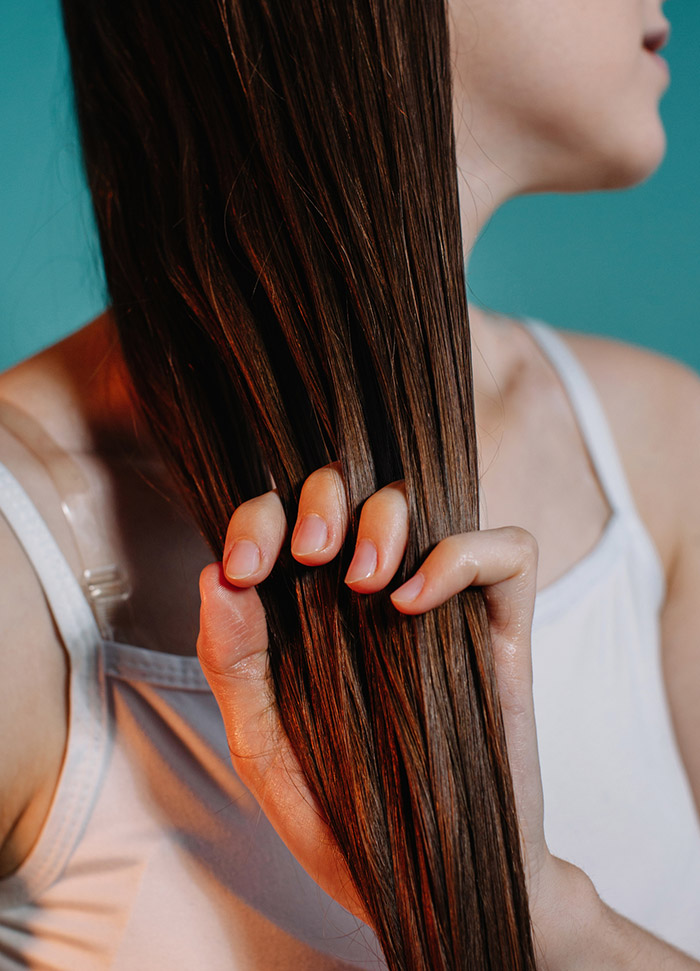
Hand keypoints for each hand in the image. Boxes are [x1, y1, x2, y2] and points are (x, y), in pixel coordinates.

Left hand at [197, 464, 562, 931]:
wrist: (431, 882)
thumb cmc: (345, 818)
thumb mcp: (264, 746)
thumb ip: (234, 665)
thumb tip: (215, 576)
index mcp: (310, 609)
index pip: (284, 517)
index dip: (259, 517)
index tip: (244, 567)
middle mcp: (372, 591)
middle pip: (351, 487)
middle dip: (323, 497)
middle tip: (311, 553)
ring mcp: (441, 604)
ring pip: (422, 501)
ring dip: (385, 517)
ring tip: (366, 582)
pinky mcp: (504, 629)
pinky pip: (507, 551)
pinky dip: (462, 556)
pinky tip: (417, 604)